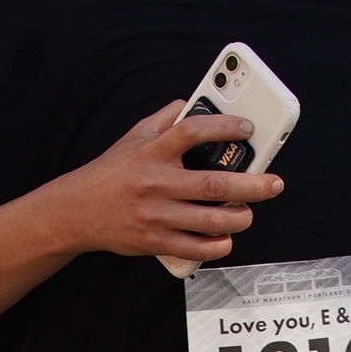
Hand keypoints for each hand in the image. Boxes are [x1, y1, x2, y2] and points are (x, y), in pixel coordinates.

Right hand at [61, 105, 285, 268]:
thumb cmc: (110, 173)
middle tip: (274, 183)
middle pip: (214, 184)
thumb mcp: (133, 137)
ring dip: (239, 218)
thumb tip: (190, 103)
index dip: (224, 127)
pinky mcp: (154, 241)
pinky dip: (217, 245)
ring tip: (248, 213)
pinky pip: (195, 248)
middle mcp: (155, 182)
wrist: (77, 211)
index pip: (192, 131)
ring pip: (210, 220)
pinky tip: (226, 238)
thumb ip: (163, 120)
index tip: (247, 129)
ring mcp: (155, 215)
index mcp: (152, 151)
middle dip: (253, 185)